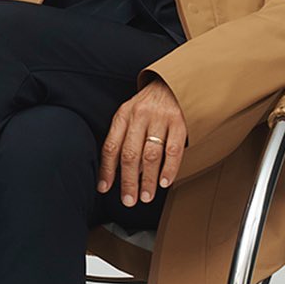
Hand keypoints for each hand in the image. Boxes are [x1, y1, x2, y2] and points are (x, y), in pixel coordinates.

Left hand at [97, 76, 186, 205]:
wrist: (174, 83)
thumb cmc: (149, 106)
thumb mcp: (130, 115)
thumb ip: (125, 140)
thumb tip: (121, 175)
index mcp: (123, 115)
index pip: (111, 146)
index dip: (107, 170)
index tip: (104, 189)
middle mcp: (140, 116)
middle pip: (130, 154)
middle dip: (128, 181)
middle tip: (129, 200)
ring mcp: (160, 118)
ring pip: (151, 155)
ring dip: (147, 180)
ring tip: (146, 197)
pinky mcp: (180, 122)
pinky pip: (174, 150)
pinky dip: (169, 168)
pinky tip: (164, 182)